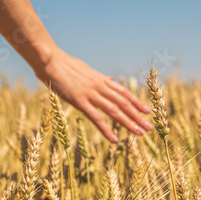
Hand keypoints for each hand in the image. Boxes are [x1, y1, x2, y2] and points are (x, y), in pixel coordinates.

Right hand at [35, 46, 152, 141]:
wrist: (50, 60)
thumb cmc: (65, 65)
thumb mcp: (87, 70)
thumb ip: (99, 77)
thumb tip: (110, 79)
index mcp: (102, 80)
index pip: (124, 93)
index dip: (137, 102)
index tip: (147, 111)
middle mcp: (100, 87)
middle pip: (124, 103)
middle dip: (138, 116)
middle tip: (150, 127)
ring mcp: (91, 94)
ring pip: (115, 111)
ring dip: (128, 123)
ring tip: (139, 133)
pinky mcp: (79, 101)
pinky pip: (96, 118)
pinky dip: (106, 129)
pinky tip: (114, 139)